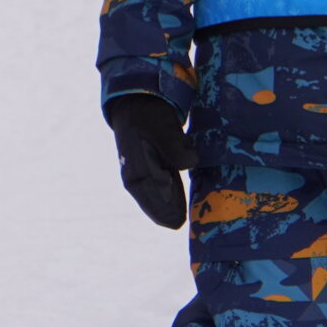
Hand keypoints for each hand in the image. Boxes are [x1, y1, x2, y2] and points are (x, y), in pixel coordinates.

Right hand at [105, 93, 193, 229]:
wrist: (138, 101)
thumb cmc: (149, 116)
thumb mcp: (164, 130)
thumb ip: (177, 151)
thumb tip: (190, 163)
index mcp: (136, 170)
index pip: (152, 199)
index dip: (164, 212)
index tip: (176, 223)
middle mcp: (137, 174)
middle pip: (155, 200)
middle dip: (168, 212)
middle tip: (180, 224)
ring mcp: (143, 169)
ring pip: (159, 194)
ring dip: (170, 204)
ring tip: (180, 218)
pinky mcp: (151, 164)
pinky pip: (161, 185)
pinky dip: (170, 193)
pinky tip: (178, 201)